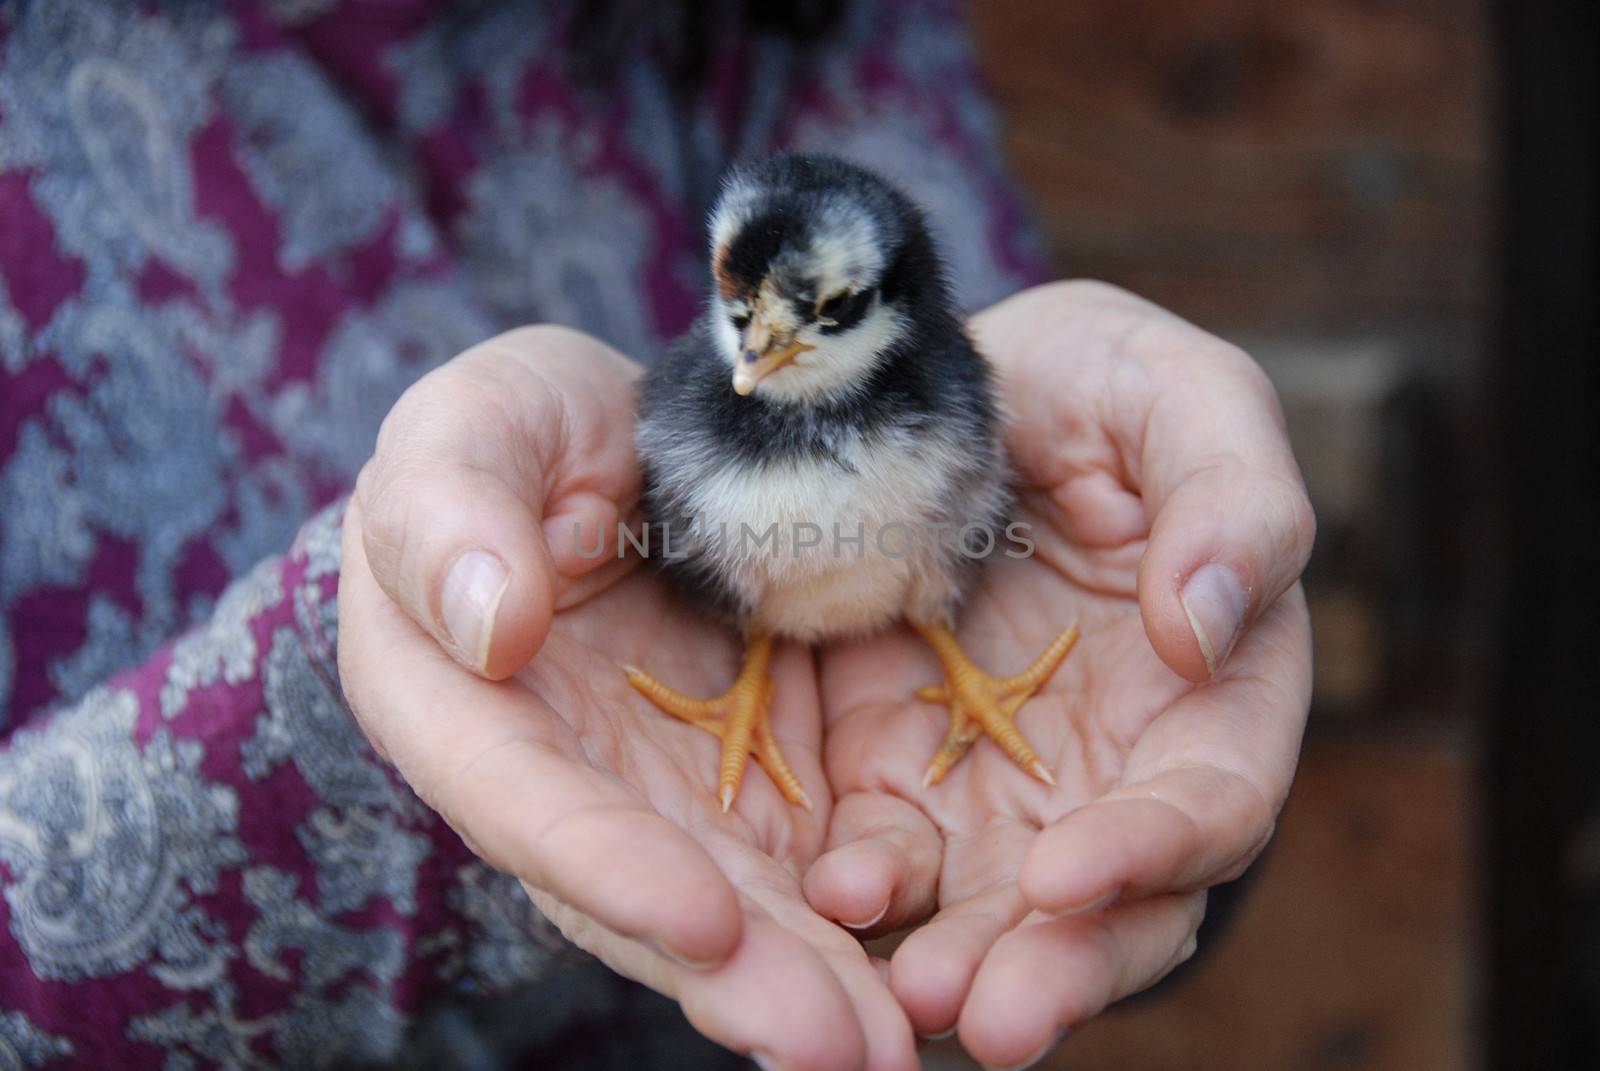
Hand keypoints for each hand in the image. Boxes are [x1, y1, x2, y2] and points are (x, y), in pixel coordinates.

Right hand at [337, 327, 916, 1070]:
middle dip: (739, 978)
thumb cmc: (518, 430)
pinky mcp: (744, 782)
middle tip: (840, 1049)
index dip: (603, 865)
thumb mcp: (470, 427)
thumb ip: (452, 513)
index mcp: (457, 703)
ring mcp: (656, 794)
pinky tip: (924, 974)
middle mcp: (558, 780)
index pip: (523, 798)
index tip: (703, 920)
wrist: (624, 449)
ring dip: (809, 983)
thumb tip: (489, 630)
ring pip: (729, 904)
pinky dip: (853, 920)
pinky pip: (796, 862)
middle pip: (637, 894)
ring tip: (896, 1049)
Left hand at [803, 281, 1314, 1068]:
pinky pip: (892, 858)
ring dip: (957, 964)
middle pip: (1112, 903)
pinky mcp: (898, 770)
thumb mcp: (1175, 394)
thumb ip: (1232, 500)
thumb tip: (1209, 630)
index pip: (1212, 797)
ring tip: (894, 996)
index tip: (1069, 872)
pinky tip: (822, 902)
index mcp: (1213, 686)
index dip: (1155, 846)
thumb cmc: (1086, 384)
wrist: (938, 384)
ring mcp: (1004, 780)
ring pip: (999, 911)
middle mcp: (1116, 763)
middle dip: (1054, 966)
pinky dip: (868, 895)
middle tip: (984, 1017)